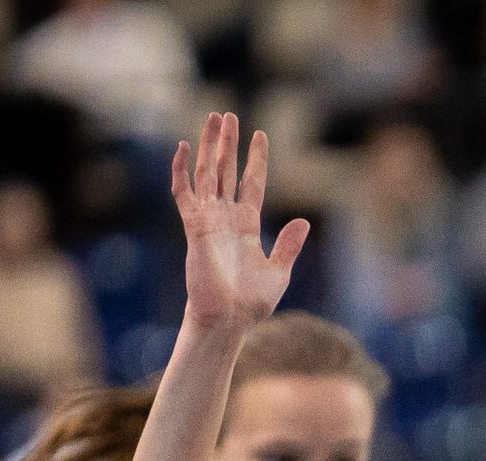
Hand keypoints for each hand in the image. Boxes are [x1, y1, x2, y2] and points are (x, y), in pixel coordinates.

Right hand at [172, 112, 309, 333]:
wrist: (228, 319)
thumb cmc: (250, 303)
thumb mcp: (279, 272)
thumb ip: (288, 245)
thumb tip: (304, 222)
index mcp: (247, 225)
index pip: (251, 182)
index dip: (256, 159)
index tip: (260, 135)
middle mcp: (226, 217)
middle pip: (226, 171)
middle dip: (228, 144)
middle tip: (229, 115)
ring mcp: (208, 219)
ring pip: (207, 173)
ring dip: (209, 146)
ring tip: (214, 118)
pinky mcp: (194, 226)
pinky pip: (184, 193)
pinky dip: (181, 170)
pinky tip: (182, 147)